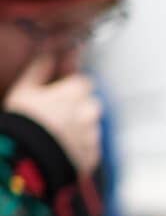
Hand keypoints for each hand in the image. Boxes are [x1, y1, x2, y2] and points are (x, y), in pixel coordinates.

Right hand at [4, 54, 101, 176]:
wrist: (25, 159)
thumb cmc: (21, 123)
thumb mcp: (24, 91)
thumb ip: (39, 70)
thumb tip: (49, 55)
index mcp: (72, 95)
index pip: (84, 82)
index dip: (73, 86)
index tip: (62, 91)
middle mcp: (87, 115)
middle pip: (91, 104)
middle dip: (79, 107)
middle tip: (58, 114)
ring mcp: (91, 137)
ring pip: (93, 127)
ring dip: (81, 128)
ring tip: (57, 134)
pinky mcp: (92, 157)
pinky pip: (91, 148)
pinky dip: (81, 147)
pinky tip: (62, 148)